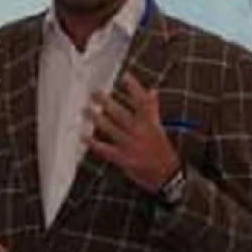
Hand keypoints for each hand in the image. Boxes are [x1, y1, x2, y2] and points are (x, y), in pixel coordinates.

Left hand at [85, 73, 179, 192]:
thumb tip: (152, 90)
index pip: (143, 101)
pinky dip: (94, 143)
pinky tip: (84, 136)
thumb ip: (153, 109)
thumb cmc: (162, 150)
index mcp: (150, 124)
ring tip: (85, 110)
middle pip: (122, 114)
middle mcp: (141, 133)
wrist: (168, 176)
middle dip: (107, 102)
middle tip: (94, 92)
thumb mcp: (159, 128)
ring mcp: (132, 146)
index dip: (135, 88)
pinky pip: (106, 150)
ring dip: (97, 119)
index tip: (125, 75)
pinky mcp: (124, 159)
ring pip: (112, 129)